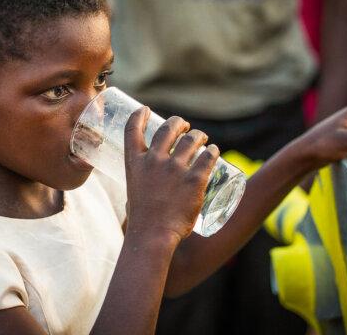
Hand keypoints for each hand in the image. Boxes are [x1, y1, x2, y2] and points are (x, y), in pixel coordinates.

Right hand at [124, 107, 219, 242]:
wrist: (153, 236)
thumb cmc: (142, 220)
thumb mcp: (133, 192)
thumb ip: (142, 181)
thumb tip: (150, 182)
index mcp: (135, 163)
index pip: (133, 130)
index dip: (139, 115)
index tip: (145, 109)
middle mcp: (154, 160)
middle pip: (168, 129)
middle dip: (178, 123)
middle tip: (184, 127)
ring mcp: (175, 169)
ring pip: (191, 139)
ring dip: (198, 135)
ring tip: (202, 138)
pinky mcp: (195, 179)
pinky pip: (208, 156)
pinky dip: (212, 150)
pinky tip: (214, 150)